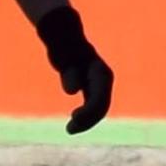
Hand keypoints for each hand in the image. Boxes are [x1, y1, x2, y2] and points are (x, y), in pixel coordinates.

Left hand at [34, 3, 114, 132]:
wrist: (63, 36)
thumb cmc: (63, 44)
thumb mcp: (65, 58)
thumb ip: (70, 73)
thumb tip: (73, 90)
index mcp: (101, 73)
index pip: (100, 99)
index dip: (89, 113)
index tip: (73, 120)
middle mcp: (102, 79)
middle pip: (101, 104)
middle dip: (89, 119)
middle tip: (69, 129)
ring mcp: (97, 82)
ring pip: (98, 106)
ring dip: (87, 119)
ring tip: (70, 129)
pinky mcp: (90, 85)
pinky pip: (92, 103)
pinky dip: (85, 114)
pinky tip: (74, 120)